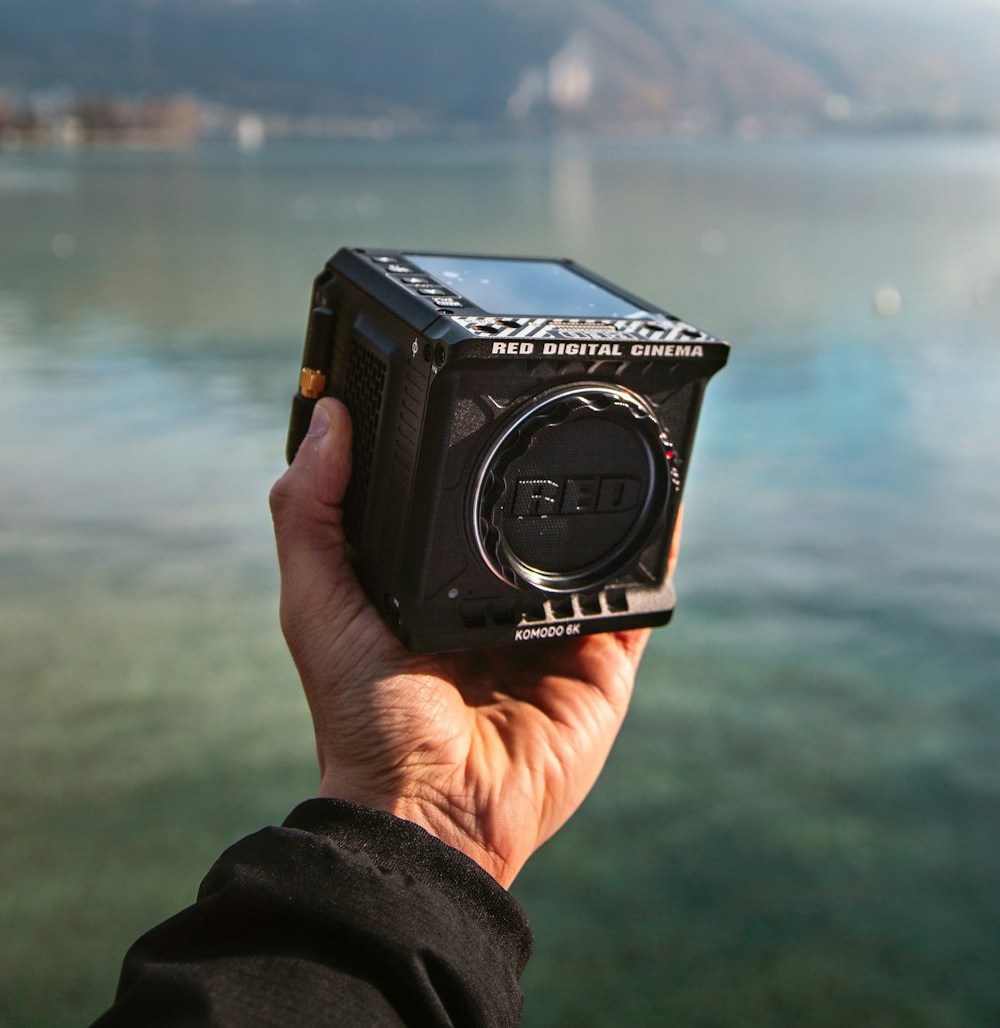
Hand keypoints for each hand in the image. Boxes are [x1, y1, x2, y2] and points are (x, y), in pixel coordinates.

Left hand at [270, 397, 681, 887]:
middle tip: (549, 402)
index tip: (460, 393)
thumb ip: (310, 513)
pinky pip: (637, 595)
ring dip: (602, 499)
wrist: (434, 811)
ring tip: (614, 436)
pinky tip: (666, 502)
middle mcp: (491, 603)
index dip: (454, 457)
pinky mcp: (603, 659)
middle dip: (538, 473)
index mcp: (425, 587)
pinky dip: (656, 548)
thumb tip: (327, 421)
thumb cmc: (364, 720)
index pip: (445, 504)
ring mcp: (552, 630)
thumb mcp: (317, 603)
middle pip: (523, 519)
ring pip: (586, 548)